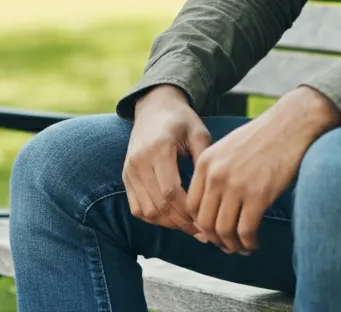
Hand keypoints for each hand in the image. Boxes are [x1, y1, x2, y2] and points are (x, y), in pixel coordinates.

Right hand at [124, 85, 212, 237]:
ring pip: (147, 211)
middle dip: (181, 223)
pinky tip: (173, 219)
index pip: (171, 192)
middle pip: (159, 205)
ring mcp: (130, 169)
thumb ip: (204, 161)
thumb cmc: (181, 120)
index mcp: (159, 148)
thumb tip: (214, 196)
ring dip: (168, 224)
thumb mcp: (198, 133)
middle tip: (202, 232)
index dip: (188, 212)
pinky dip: (154, 218)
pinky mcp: (126, 176)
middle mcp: (140, 160)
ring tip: (190, 228)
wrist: (154, 106)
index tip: (206, 221)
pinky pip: (137, 208)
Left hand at [188, 86, 340, 254]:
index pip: (192, 205)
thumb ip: (216, 173)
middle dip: (216, 240)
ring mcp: (236, 185)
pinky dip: (250, 243)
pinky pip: (246, 231)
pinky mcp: (258, 195)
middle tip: (229, 245)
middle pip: (205, 223)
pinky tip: (256, 242)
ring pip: (224, 231)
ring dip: (233, 246)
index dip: (201, 225)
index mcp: (206, 161)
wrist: (291, 123)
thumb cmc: (264, 137)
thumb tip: (213, 208)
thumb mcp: (228, 149)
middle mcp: (216, 174)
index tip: (214, 232)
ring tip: (244, 246)